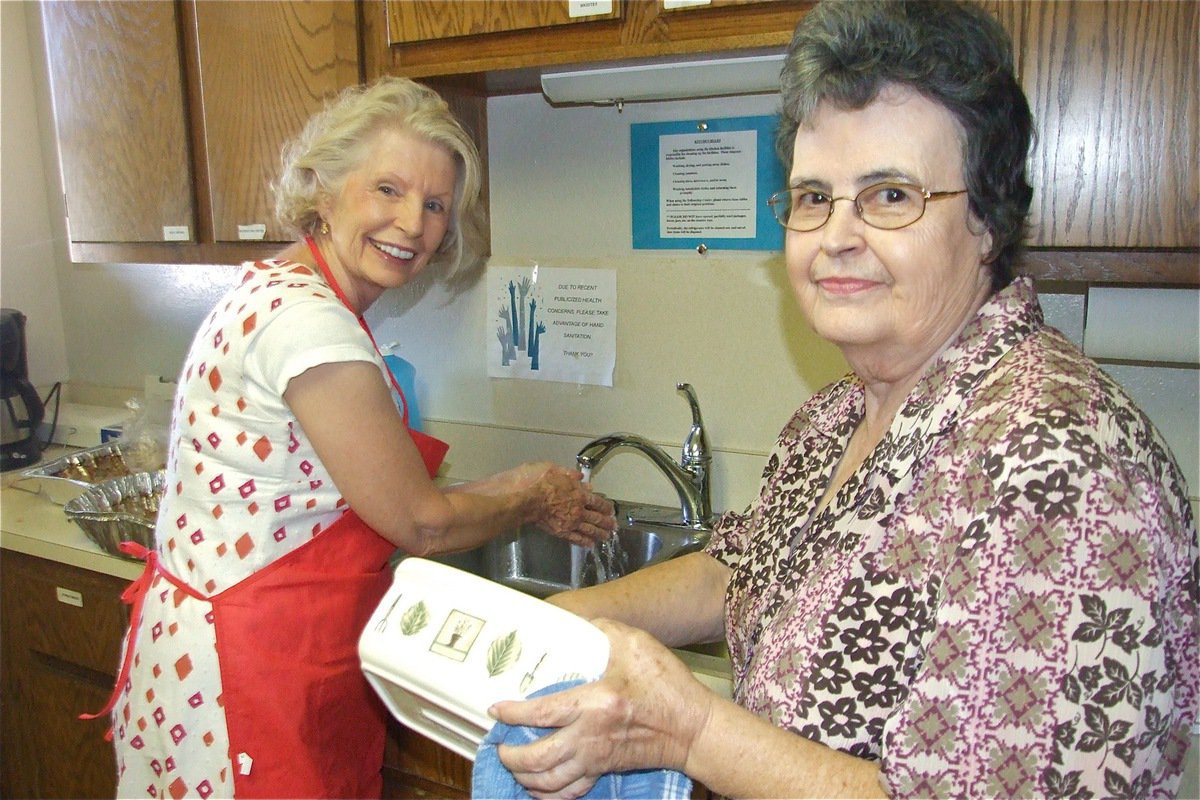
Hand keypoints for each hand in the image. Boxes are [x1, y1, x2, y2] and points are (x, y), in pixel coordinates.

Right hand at [479, 462, 614, 546]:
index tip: (611, 510)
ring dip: (599, 534)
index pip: (597, 501)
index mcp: (579, 494)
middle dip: (607, 523)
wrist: (526, 500)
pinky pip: (576, 538)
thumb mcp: (554, 469)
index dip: (606, 507)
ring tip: (606, 537)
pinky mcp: (561, 531)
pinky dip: (584, 542)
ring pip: (589, 530)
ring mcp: (570, 522)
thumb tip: (581, 478)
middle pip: (597, 518)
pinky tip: (590, 544)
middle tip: (614, 527)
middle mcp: (578, 510)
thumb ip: (569, 474)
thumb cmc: (538, 482)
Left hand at [489, 619, 713, 798]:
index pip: (541, 714)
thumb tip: (580, 623)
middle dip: (511, 757)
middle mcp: (589, 738)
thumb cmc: (667, 687)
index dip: (512, 714)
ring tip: (515, 765)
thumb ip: (605, 630)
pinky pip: (570, 792)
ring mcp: (596, 759)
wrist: (693, 728)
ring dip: (525, 777)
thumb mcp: (637, 645)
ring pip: (549, 782)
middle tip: (500, 745)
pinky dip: (549, 793)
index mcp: (593, 705)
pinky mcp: (605, 770)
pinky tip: (540, 786)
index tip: (497, 708)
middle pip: (537, 759)